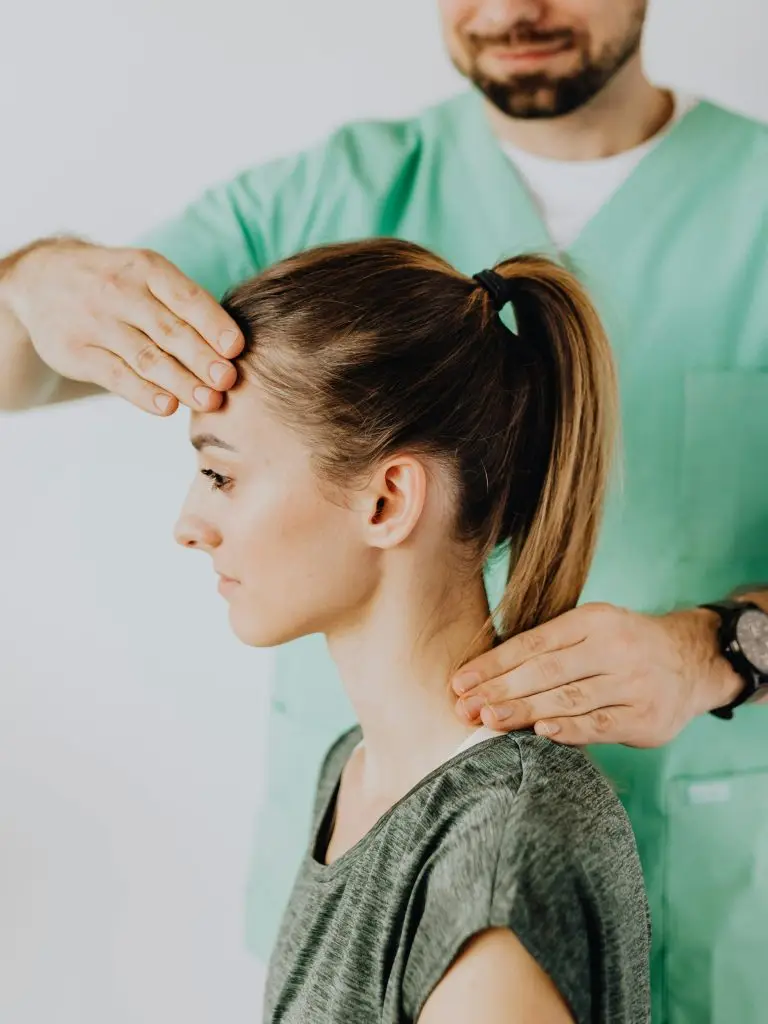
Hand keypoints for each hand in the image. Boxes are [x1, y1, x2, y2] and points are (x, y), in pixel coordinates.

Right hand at [4, 238, 243, 414]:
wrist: (42, 278)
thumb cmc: (118, 284)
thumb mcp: (146, 275)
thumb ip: (184, 305)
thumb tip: (234, 348)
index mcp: (147, 268)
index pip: (186, 297)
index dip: (212, 323)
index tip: (236, 348)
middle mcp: (120, 291)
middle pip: (169, 330)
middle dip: (202, 358)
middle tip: (228, 381)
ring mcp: (95, 321)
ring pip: (145, 356)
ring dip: (180, 382)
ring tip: (209, 401)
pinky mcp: (76, 351)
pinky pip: (115, 375)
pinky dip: (143, 394)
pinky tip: (168, 407)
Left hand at [451, 603, 743, 746]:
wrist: (692, 661)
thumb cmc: (622, 647)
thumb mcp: (592, 630)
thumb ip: (551, 647)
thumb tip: (486, 674)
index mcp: (593, 621)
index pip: (533, 644)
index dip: (493, 664)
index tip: (460, 681)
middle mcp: (614, 648)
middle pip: (546, 671)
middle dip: (500, 690)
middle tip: (464, 706)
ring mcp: (633, 683)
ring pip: (570, 698)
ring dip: (524, 711)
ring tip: (489, 719)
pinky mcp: (646, 717)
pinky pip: (601, 723)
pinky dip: (571, 730)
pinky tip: (541, 733)